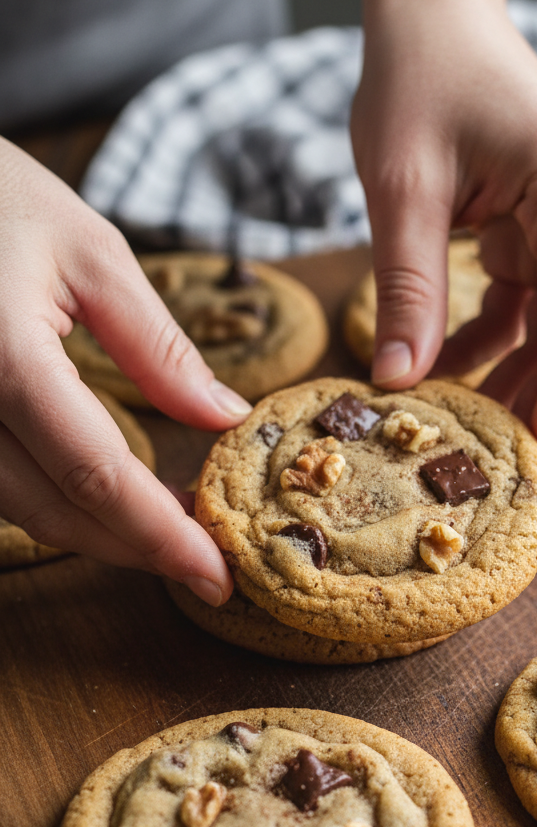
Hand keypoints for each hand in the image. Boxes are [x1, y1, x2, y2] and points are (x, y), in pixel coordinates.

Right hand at [0, 139, 250, 601]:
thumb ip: (157, 346)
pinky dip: (54, 501)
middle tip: (207, 562)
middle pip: (54, 512)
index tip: (217, 573)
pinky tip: (104, 497)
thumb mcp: (91, 253)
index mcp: (2, 358)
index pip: (97, 473)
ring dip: (97, 532)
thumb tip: (224, 417)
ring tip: (169, 530)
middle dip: (136, 548)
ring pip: (19, 510)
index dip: (161, 535)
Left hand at [341, 0, 536, 471]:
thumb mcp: (401, 185)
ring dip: (517, 380)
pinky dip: (497, 344)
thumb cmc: (420, 74)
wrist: (433, 14)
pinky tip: (450, 374)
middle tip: (502, 478)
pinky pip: (534, 307)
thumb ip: (405, 287)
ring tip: (470, 439)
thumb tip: (397, 383)